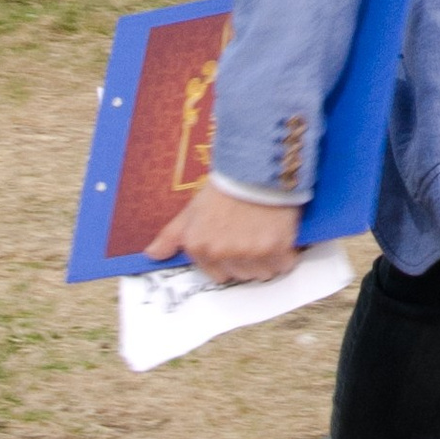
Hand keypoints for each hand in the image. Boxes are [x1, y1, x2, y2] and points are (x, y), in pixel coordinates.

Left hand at [145, 182, 301, 282]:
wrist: (257, 164)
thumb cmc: (226, 185)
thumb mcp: (193, 208)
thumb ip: (172, 235)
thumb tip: (152, 254)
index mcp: (200, 247)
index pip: (218, 274)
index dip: (229, 258)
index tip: (237, 241)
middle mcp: (223, 253)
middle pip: (241, 274)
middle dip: (248, 260)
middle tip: (253, 234)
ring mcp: (250, 252)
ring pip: (263, 273)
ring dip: (268, 259)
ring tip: (267, 233)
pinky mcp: (277, 247)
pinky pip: (285, 263)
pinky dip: (287, 253)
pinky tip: (283, 234)